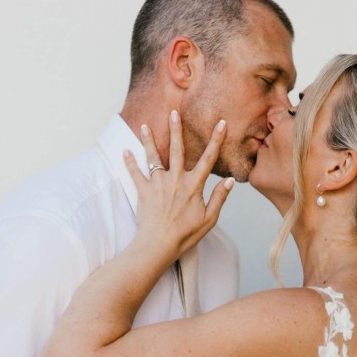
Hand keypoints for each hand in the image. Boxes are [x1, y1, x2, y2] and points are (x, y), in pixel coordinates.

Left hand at [123, 110, 234, 257]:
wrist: (159, 244)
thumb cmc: (185, 235)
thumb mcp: (209, 219)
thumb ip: (220, 198)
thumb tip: (231, 181)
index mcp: (193, 186)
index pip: (209, 159)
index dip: (216, 140)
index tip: (221, 123)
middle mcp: (175, 180)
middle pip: (177, 149)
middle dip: (176, 129)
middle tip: (174, 112)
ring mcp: (158, 184)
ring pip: (153, 157)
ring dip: (148, 140)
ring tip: (145, 125)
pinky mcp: (144, 192)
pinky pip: (135, 174)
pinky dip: (129, 163)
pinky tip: (125, 151)